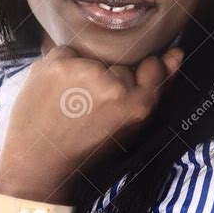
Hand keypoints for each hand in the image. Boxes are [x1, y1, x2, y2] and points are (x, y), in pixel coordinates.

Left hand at [0, 45, 183, 203]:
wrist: (38, 162)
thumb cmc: (87, 147)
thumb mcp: (129, 127)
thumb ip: (156, 90)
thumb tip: (176, 53)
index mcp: (137, 106)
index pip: (153, 66)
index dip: (138, 77)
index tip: (122, 91)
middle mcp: (113, 86)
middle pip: (121, 64)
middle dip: (109, 78)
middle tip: (90, 106)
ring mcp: (83, 71)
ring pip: (95, 56)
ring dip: (86, 70)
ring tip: (71, 99)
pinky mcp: (57, 62)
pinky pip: (68, 51)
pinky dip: (63, 65)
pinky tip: (56, 89)